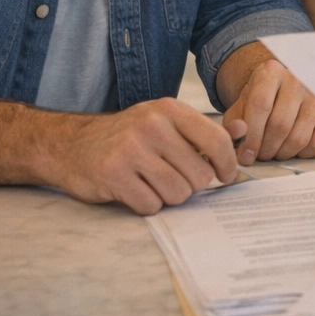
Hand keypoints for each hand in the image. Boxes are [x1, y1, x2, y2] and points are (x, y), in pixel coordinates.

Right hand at [43, 97, 240, 214]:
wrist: (70, 144)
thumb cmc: (127, 136)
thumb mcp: (164, 121)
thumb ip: (202, 130)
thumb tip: (243, 130)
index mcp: (169, 110)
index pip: (216, 141)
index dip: (227, 165)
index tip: (225, 177)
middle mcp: (151, 126)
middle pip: (199, 175)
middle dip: (190, 184)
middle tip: (174, 178)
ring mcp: (130, 149)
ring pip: (177, 193)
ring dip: (168, 197)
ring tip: (151, 183)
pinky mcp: (113, 174)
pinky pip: (151, 205)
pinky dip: (146, 204)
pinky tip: (134, 190)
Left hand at [224, 57, 314, 164]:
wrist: (284, 90)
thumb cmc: (261, 100)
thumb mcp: (241, 106)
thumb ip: (233, 123)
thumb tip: (238, 136)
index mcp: (272, 72)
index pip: (260, 106)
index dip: (251, 136)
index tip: (245, 155)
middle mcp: (298, 80)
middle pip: (280, 125)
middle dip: (266, 148)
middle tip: (259, 155)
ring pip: (299, 138)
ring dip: (282, 153)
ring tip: (273, 151)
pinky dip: (303, 154)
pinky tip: (293, 147)